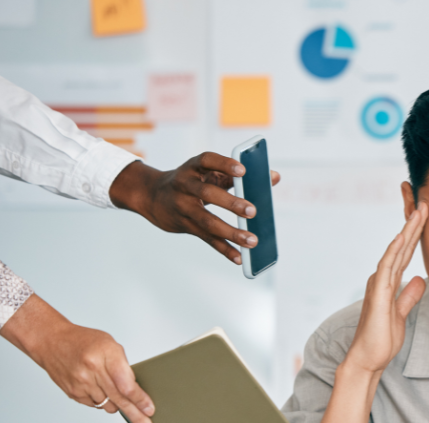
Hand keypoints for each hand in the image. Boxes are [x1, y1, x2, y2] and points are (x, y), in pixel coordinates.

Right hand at [0, 295, 154, 422]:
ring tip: (120, 397)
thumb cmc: (83, 341)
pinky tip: (99, 390)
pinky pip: (95, 405)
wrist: (51, 342)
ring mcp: (81, 384)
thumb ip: (123, 366)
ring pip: (108, 405)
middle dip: (136, 416)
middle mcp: (92, 371)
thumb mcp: (109, 344)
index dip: (140, 399)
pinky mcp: (73, 393)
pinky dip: (102, 401)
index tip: (149, 410)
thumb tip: (134, 389)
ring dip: (118, 405)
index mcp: (105, 355)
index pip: (126, 384)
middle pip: (119, 400)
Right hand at [109, 154, 281, 264]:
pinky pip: (206, 239)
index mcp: (193, 168)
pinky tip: (239, 257)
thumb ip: (239, 176)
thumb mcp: (210, 174)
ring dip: (231, 232)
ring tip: (252, 241)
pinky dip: (224, 249)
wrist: (154, 197)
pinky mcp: (185, 226)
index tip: (243, 170)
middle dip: (231, 203)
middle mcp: (185, 186)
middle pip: (207, 194)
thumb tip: (275, 177)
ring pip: (207, 221)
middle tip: (253, 211)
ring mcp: (183, 207)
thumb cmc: (193, 182)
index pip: (207, 160)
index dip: (224, 164)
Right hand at [342, 203, 427, 374]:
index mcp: (388, 283)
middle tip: (425, 204)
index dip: (415, 236)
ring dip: (407, 232)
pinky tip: (401, 237)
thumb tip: (420, 279)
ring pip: (394, 252)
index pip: (405, 254)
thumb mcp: (402, 314)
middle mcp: (382, 279)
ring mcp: (378, 285)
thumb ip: (408, 296)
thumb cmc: (382, 339)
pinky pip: (386, 268)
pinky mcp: (378, 295)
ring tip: (418, 213)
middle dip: (413, 226)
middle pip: (400, 248)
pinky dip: (393, 252)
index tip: (427, 218)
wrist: (368, 358)